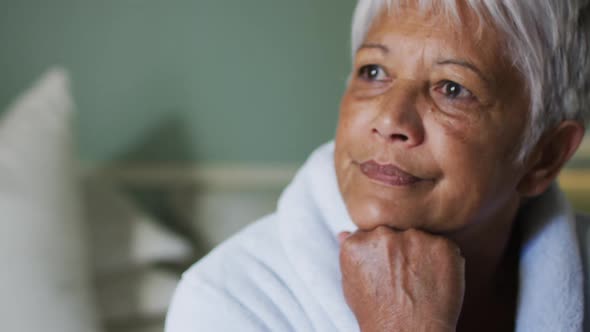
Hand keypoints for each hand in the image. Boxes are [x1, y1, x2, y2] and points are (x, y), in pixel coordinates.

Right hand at [339, 226, 464, 331]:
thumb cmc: (378, 315)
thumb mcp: (352, 286)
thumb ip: (350, 255)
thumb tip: (344, 233)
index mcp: (358, 243)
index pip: (371, 233)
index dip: (382, 252)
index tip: (387, 269)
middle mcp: (384, 235)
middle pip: (395, 231)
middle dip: (401, 249)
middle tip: (404, 277)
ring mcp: (414, 238)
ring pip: (420, 237)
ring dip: (422, 253)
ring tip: (419, 282)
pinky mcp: (442, 246)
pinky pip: (444, 246)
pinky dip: (443, 261)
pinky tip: (434, 281)